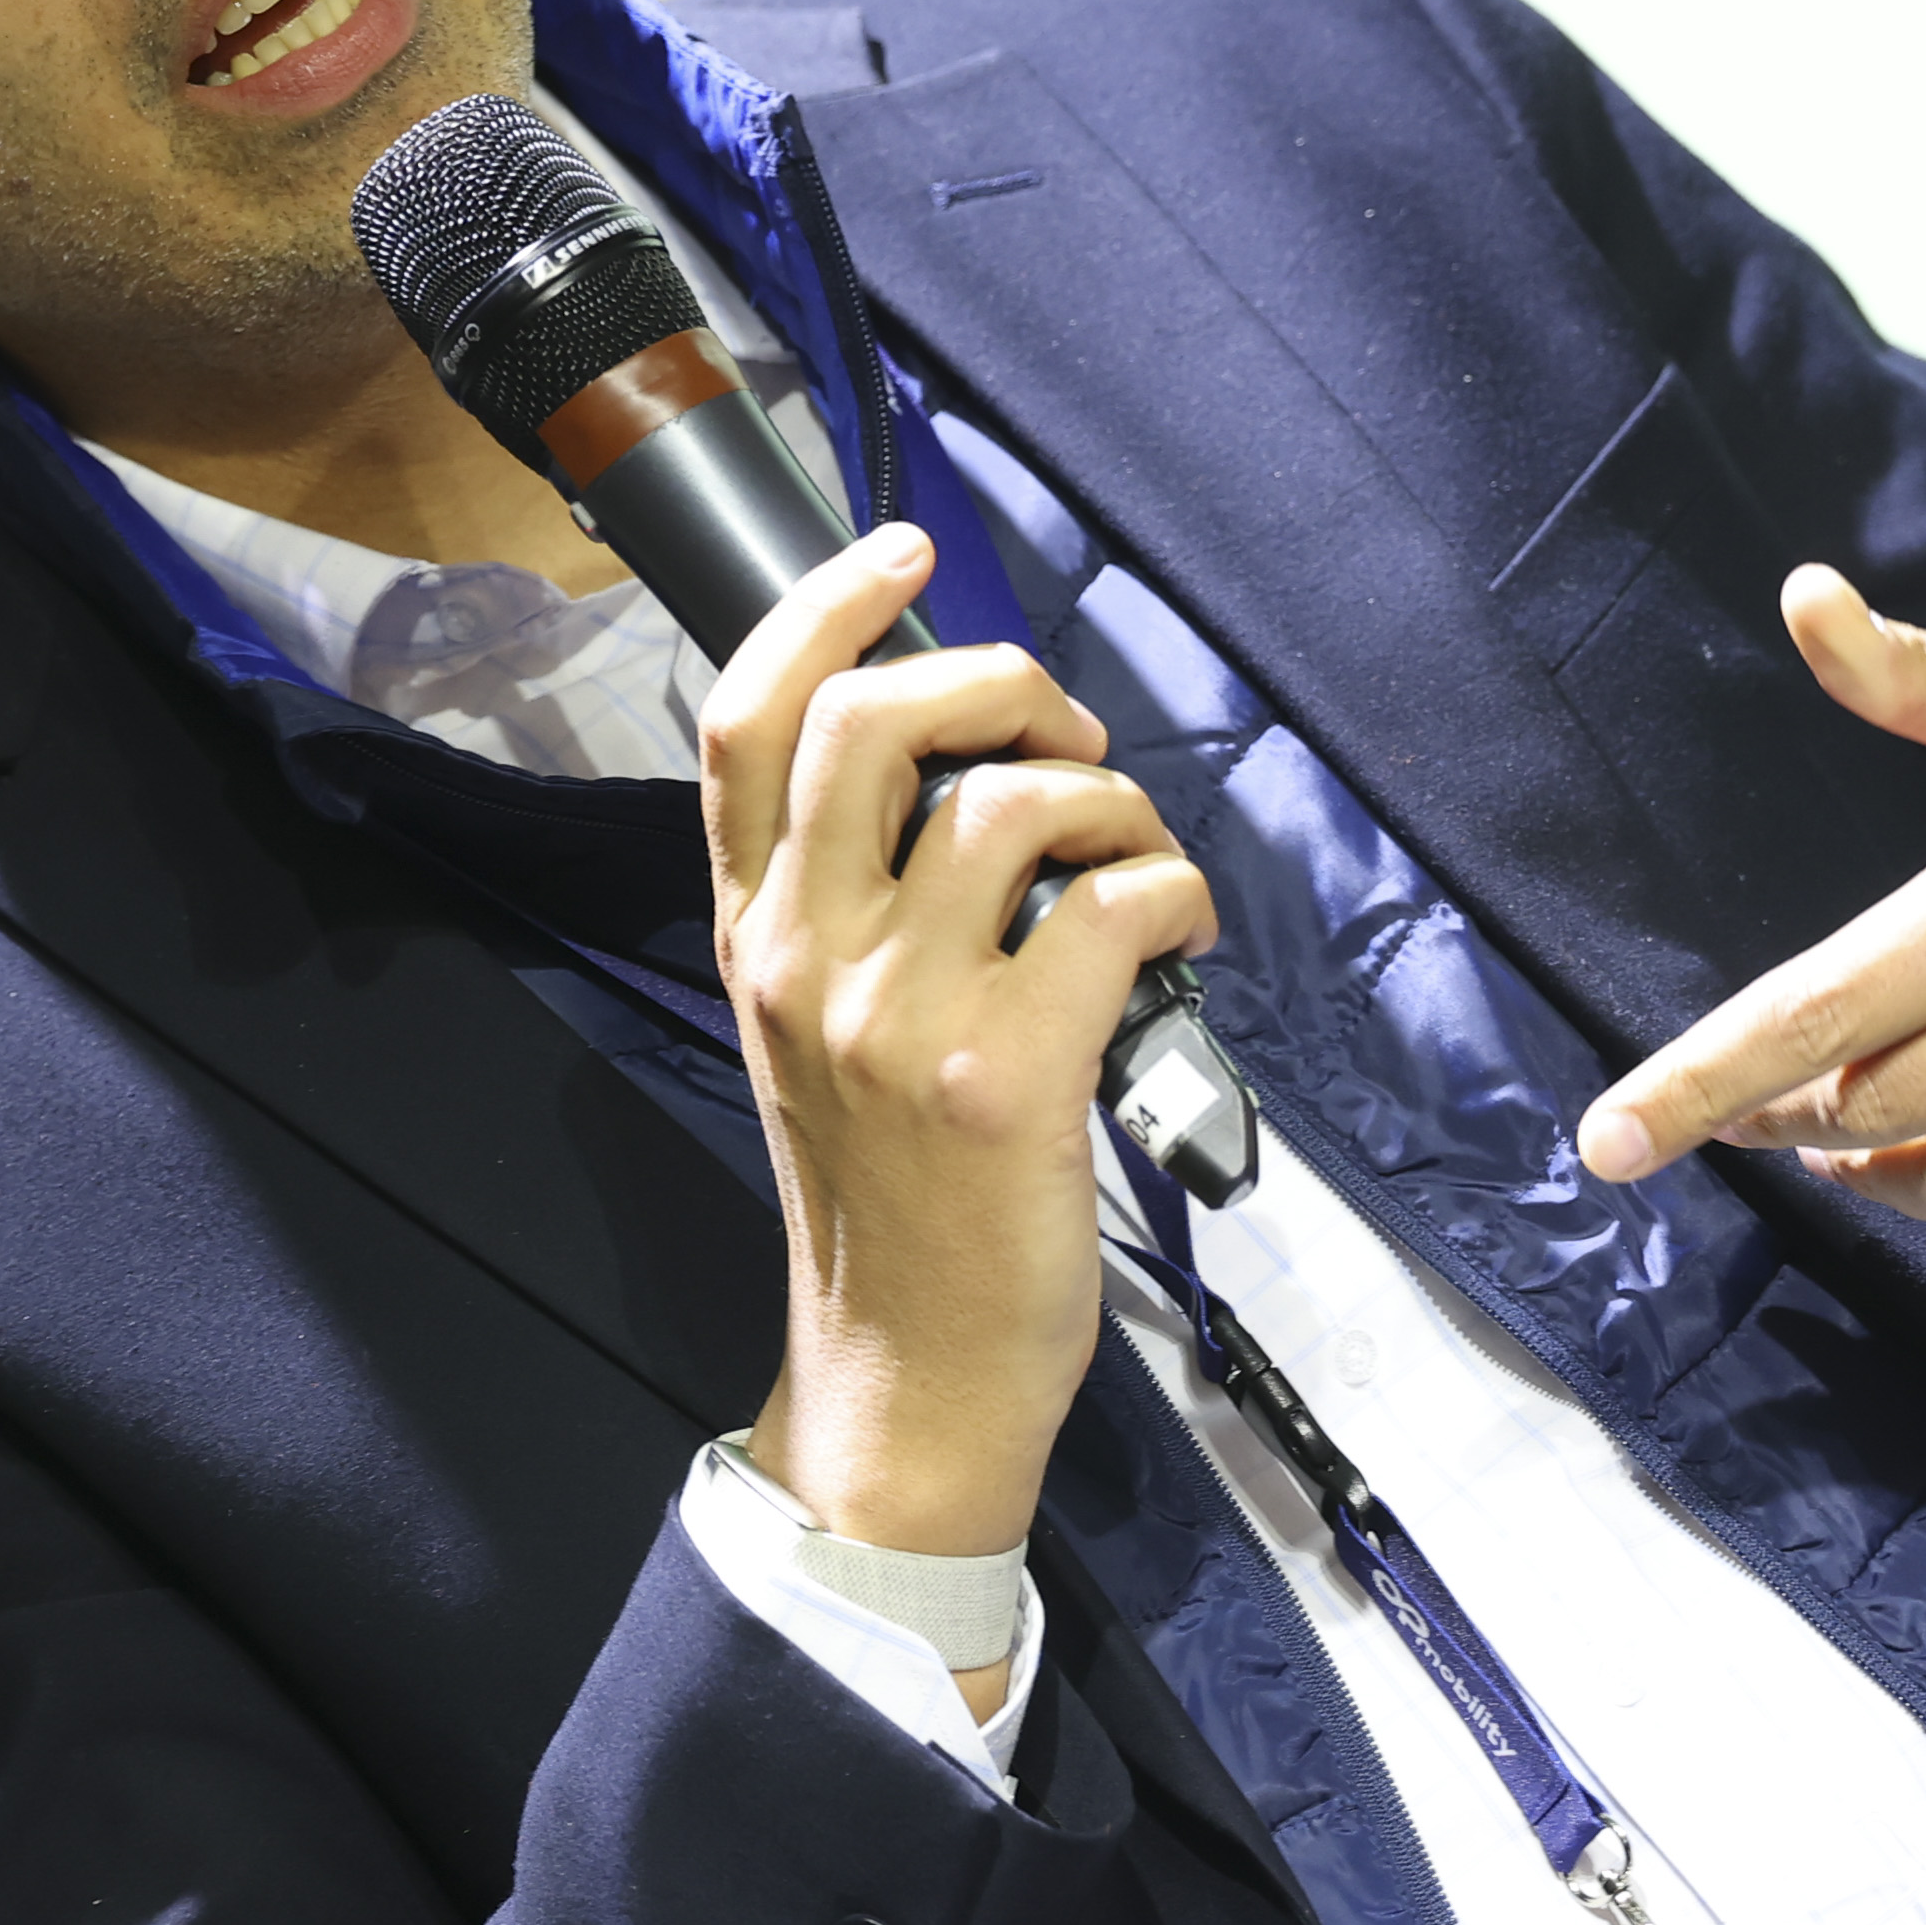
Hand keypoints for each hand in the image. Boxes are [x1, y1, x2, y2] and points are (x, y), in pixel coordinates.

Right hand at [709, 526, 1215, 1607]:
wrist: (906, 1373)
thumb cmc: (891, 1201)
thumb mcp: (813, 1033)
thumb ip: (846, 901)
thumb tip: (958, 763)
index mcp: (754, 935)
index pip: (747, 721)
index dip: (825, 603)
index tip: (904, 551)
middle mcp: (808, 958)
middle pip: (876, 717)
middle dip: (999, 677)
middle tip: (1062, 732)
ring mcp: (900, 1016)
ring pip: (1015, 800)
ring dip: (1112, 799)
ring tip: (1132, 858)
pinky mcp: (1007, 1074)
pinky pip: (1114, 904)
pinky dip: (1172, 891)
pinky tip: (1178, 931)